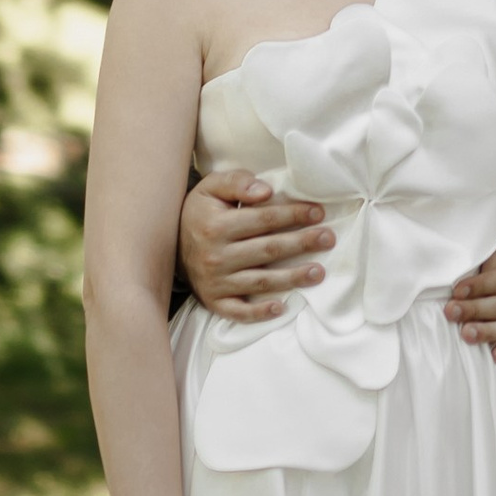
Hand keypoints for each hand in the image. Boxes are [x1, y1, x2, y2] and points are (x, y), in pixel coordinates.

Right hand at [179, 164, 332, 321]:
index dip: (293, 214)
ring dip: (293, 278)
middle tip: (328, 238)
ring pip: (261, 281)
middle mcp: (216, 255)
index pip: (264, 219)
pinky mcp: (214, 301)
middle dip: (302, 243)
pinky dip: (259, 313)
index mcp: (216, 225)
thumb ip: (236, 181)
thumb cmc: (199, 213)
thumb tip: (265, 191)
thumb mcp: (210, 187)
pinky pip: (238, 311)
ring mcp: (215, 281)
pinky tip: (281, 308)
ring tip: (319, 272)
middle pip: (269, 250)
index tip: (318, 212)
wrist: (166, 245)